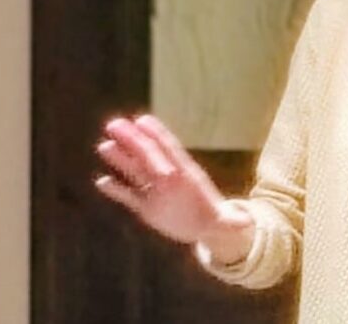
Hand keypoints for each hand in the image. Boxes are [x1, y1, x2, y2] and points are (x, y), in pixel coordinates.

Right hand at [95, 114, 253, 252]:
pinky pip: (129, 196)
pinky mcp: (146, 206)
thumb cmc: (214, 217)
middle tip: (114, 124)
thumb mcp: (224, 220)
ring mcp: (156, 190)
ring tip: (104, 146)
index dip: (157, 135)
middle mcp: (168, 177)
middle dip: (131, 140)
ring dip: (120, 159)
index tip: (142, 121)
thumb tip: (245, 223)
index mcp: (185, 175)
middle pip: (148, 155)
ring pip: (136, 171)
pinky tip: (102, 181)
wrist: (205, 227)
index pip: (170, 151)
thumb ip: (231, 222)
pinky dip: (116, 189)